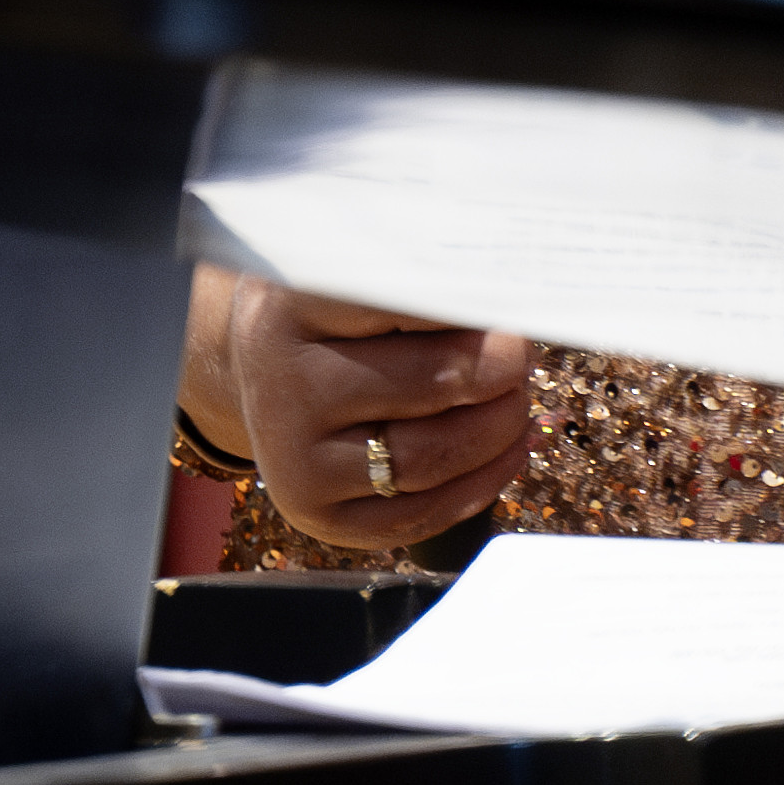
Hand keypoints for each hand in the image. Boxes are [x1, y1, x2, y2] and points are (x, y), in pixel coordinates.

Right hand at [180, 267, 536, 554]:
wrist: (265, 370)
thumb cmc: (331, 314)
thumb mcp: (356, 270)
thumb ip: (423, 279)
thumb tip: (509, 306)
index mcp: (290, 309)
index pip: (408, 305)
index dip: (475, 309)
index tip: (512, 301)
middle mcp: (284, 389)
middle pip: (435, 384)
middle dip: (501, 369)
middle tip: (518, 351)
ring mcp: (294, 461)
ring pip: (433, 457)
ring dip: (500, 427)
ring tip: (515, 396)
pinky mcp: (314, 514)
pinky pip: (421, 514)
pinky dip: (482, 481)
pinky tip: (507, 446)